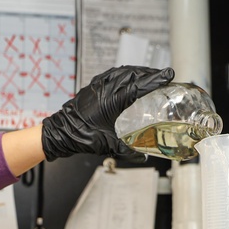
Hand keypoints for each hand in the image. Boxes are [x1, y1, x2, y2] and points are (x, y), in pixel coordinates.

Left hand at [41, 66, 174, 160]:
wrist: (60, 132)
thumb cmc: (80, 137)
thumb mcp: (106, 145)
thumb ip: (126, 151)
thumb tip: (142, 157)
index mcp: (111, 101)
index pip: (138, 86)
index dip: (155, 80)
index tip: (168, 75)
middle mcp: (105, 89)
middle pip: (133, 74)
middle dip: (150, 74)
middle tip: (164, 77)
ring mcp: (98, 85)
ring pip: (123, 72)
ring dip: (138, 71)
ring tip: (150, 75)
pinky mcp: (93, 86)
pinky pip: (113, 74)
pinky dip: (125, 73)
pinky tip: (130, 77)